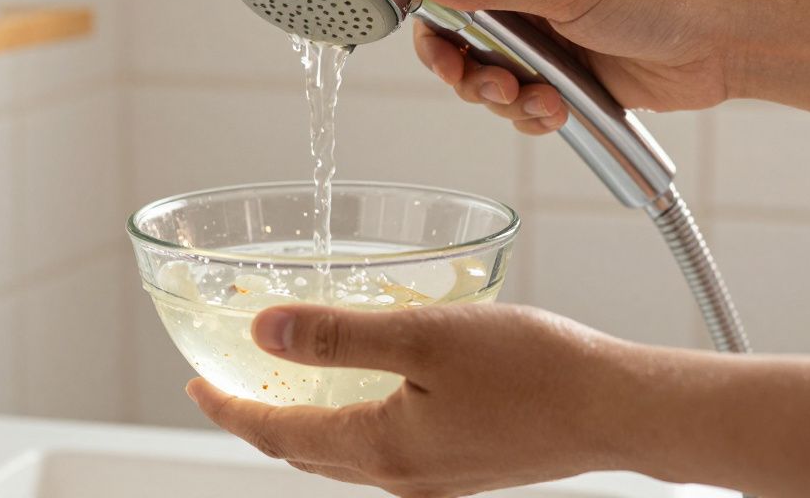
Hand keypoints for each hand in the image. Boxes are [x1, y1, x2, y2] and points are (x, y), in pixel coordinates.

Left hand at [185, 303, 639, 497]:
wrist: (616, 409)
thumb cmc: (534, 369)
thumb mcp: (424, 336)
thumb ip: (339, 335)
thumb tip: (263, 332)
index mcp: (381, 447)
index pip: (278, 434)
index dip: (228, 409)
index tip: (194, 385)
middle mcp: (401, 475)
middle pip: (304, 450)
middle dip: (258, 419)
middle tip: (226, 387)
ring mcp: (432, 477)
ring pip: (343, 453)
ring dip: (303, 423)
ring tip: (283, 387)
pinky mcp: (461, 465)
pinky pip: (383, 450)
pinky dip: (349, 424)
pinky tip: (364, 394)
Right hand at [410, 0, 758, 134]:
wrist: (723, 43)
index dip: (420, 2)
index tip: (430, 39)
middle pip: (450, 34)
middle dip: (461, 68)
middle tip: (488, 83)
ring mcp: (538, 38)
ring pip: (481, 76)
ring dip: (500, 97)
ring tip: (538, 99)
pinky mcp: (558, 77)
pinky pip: (517, 103)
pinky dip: (529, 114)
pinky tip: (558, 111)